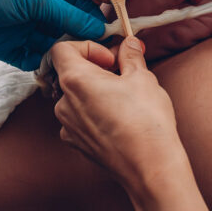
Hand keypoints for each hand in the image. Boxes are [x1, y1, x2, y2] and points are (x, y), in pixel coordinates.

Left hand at [0, 0, 105, 69]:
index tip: (114, 33)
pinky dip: (48, 68)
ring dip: (68, 56)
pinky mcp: (14, 50)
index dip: (96, 17)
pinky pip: (38, 61)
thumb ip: (66, 13)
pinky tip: (59, 75)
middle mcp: (40, 8)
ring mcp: (27, 30)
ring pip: (57, 46)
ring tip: (83, 68)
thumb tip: (98, 26)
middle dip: (85, 40)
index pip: (80, 3)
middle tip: (103, 57)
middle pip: (71, 27)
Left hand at [52, 38, 186, 187]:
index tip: (110, 58)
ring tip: (123, 98)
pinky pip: (79, 119)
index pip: (62, 49)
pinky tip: (118, 119)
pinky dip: (94, 113)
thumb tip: (129, 44)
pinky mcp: (77, 143)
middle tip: (122, 74)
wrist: (149, 166)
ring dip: (95, 91)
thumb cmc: (146, 120)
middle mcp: (64, 103)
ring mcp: (68, 126)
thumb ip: (131, 56)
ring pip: (75, 97)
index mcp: (75, 80)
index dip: (88, 47)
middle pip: (70, 73)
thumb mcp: (142, 78)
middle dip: (95, 69)